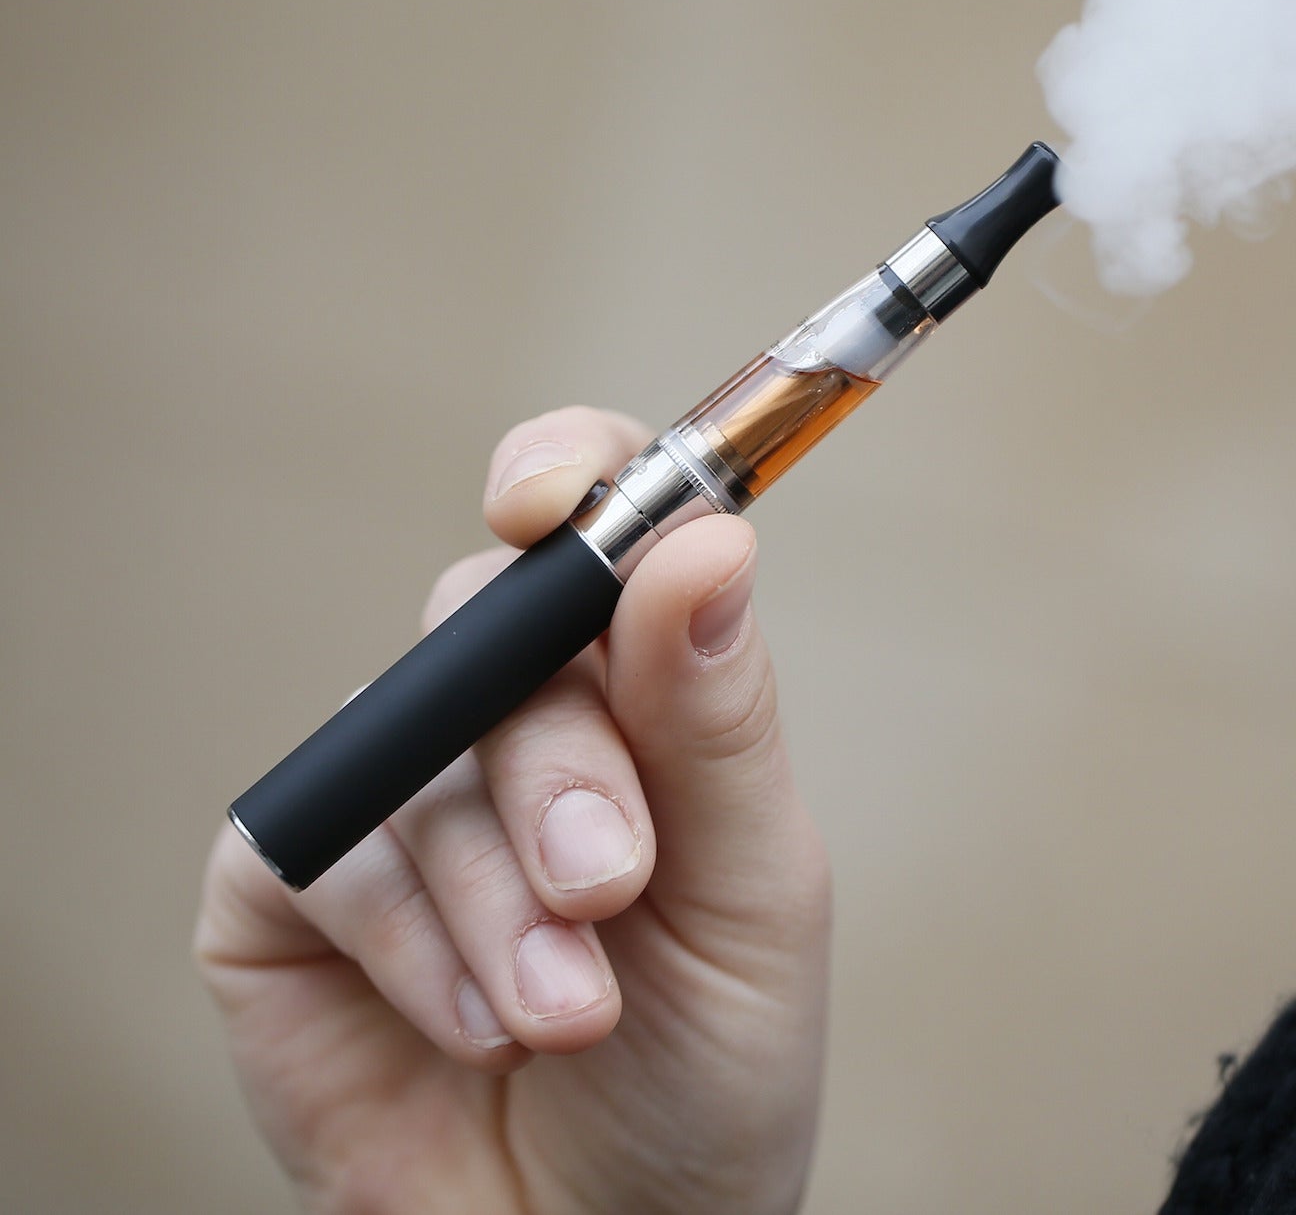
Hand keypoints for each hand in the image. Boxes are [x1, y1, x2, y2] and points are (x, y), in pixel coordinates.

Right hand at [196, 407, 830, 1214]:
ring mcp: (398, 799)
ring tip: (571, 1011)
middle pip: (492, 628)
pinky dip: (414, 944)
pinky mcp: (292, 891)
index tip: (549, 503)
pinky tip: (479, 1026)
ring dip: (499, 895)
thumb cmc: (710, 1068)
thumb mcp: (753, 892)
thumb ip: (716, 721)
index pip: (588, 525)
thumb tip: (704, 539)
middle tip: (612, 881)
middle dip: (558, 765)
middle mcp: (510, 726)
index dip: (565, 478)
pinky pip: (325, 849)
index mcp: (637, 695)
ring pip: (416, 751)